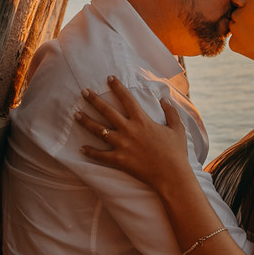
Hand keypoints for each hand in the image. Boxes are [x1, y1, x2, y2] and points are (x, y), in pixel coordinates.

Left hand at [76, 76, 190, 190]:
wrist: (171, 175)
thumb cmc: (176, 152)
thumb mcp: (178, 129)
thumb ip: (171, 112)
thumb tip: (164, 100)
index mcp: (142, 120)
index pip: (127, 99)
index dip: (117, 87)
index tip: (109, 78)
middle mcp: (129, 130)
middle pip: (106, 111)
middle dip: (93, 100)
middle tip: (83, 92)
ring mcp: (122, 145)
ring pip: (99, 130)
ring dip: (86, 121)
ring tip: (76, 114)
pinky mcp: (119, 160)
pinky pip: (100, 155)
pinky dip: (90, 152)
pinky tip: (82, 148)